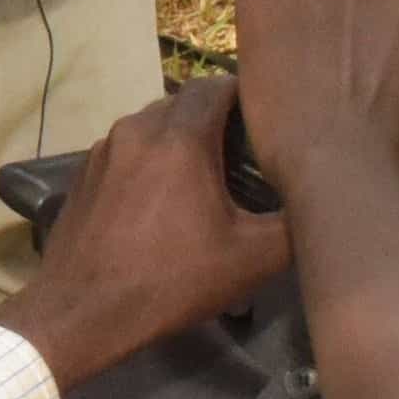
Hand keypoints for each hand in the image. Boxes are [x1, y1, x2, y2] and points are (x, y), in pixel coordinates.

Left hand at [0, 82, 289, 392]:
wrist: (81, 313)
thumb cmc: (170, 280)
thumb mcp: (252, 258)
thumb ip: (294, 223)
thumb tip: (317, 202)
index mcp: (178, 137)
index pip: (217, 85)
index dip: (247, 97)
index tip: (269, 123)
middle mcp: (135, 130)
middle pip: (184, 104)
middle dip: (216, 122)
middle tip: (245, 157)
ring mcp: (101, 151)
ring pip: (151, 128)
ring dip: (180, 143)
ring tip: (207, 182)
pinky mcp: (81, 176)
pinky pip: (125, 153)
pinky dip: (148, 164)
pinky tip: (162, 203)